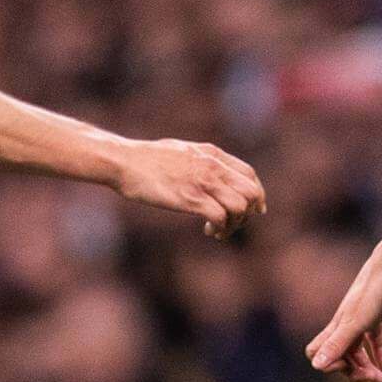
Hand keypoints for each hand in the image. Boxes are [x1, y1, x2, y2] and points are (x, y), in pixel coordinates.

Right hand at [114, 139, 265, 237]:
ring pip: (240, 207)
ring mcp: (203, 182)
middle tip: (233, 223)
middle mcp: (213, 167)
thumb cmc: (146, 158)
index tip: (254, 210)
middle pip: (251, 192)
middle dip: (248, 212)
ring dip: (235, 224)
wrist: (125, 162)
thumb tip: (207, 171)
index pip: (250, 174)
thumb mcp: (182, 151)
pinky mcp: (190, 199)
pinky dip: (220, 228)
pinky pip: (220, 217)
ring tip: (219, 230)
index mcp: (212, 154)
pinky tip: (209, 230)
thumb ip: (200, 160)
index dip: (257, 195)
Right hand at [305, 249, 381, 381]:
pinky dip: (377, 352)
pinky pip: (372, 338)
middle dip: (353, 371)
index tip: (350, 368)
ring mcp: (360, 318)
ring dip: (365, 366)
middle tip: (374, 379)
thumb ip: (337, 344)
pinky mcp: (376, 313)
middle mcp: (344, 324)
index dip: (332, 366)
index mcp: (336, 327)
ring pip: (356, 349)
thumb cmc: (375, 292)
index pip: (319, 353)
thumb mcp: (357, 323)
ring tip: (381, 378)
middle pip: (340, 356)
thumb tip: (316, 365)